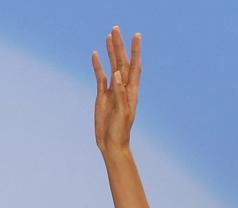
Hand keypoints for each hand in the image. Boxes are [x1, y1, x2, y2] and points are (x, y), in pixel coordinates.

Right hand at [93, 26, 140, 155]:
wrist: (111, 143)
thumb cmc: (120, 131)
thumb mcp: (122, 112)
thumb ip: (120, 93)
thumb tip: (117, 73)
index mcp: (131, 92)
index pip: (134, 67)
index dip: (136, 51)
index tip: (137, 36)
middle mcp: (123, 88)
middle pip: (122, 62)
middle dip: (120, 45)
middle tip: (117, 28)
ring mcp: (113, 91)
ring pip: (112, 66)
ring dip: (111, 51)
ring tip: (109, 36)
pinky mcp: (102, 95)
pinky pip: (100, 77)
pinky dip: (98, 65)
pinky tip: (95, 54)